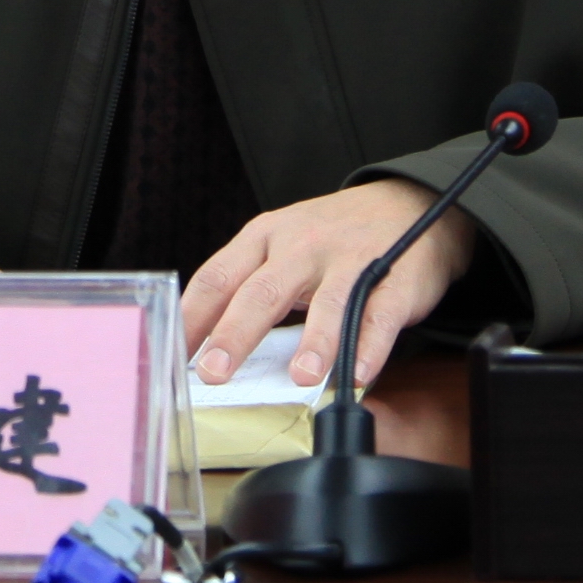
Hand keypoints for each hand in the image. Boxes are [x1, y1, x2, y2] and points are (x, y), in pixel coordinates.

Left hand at [182, 179, 475, 390]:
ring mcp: (350, 260)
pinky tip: (360, 373)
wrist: (409, 205)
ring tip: (300, 377)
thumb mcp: (282, 247)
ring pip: (329, 303)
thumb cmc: (332, 238)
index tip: (173, 356)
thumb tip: (211, 354)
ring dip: (314, 342)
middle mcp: (302, 245)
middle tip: (216, 373)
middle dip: (236, 334)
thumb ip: (251, 290)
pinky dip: (371, 346)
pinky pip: (380, 316)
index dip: (192, 318)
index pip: (217, 277)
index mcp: (265, 237)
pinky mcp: (395, 280)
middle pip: (263, 291)